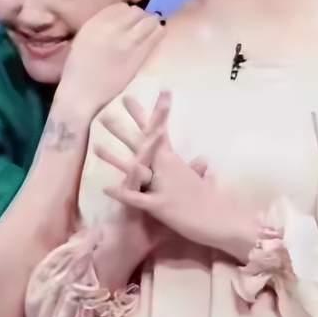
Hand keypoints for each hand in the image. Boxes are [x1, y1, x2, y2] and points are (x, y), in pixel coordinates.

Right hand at [56, 3, 164, 118]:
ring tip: (151, 32)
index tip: (129, 22)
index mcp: (95, 23)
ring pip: (149, 21)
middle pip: (137, 12)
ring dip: (152, 24)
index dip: (128, 14)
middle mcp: (111, 27)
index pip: (120, 7)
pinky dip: (158, 34)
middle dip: (141, 18)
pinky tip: (156, 38)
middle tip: (142, 28)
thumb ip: (101, 26)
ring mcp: (126, 41)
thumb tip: (122, 20)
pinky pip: (155, 36)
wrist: (81, 95)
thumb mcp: (84, 39)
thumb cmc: (79, 71)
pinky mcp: (138, 55)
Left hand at [95, 92, 257, 261]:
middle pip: (143, 144)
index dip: (150, 113)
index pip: (159, 132)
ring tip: (96, 146)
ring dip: (115, 158)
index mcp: (174, 161)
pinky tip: (107, 187)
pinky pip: (138, 199)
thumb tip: (203, 159)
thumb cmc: (210, 201)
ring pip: (136, 168)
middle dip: (125, 128)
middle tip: (106, 112)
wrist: (221, 220)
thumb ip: (196, 169)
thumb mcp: (200, 182)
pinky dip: (123, 193)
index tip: (136, 96)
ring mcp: (163, 186)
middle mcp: (167, 168)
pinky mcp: (161, 205)